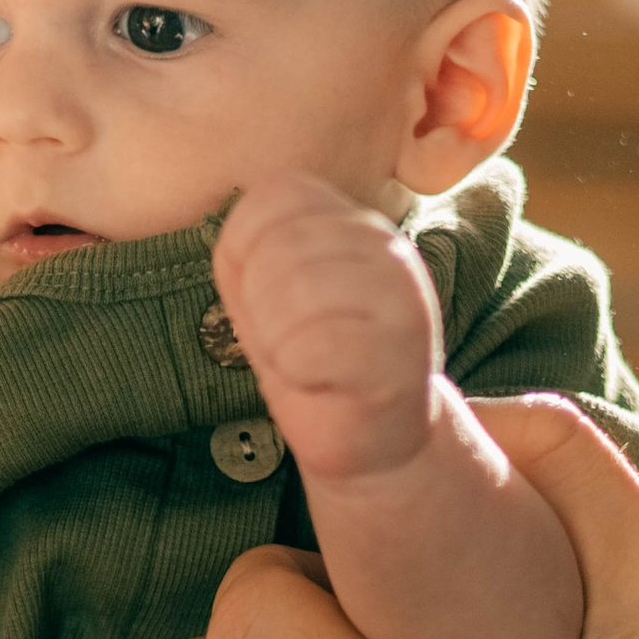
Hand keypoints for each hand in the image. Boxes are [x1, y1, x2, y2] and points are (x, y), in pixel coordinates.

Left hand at [212, 174, 440, 480]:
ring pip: (296, 291)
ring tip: (307, 364)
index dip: (247, 256)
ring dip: (279, 344)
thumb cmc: (315, 364)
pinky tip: (325, 383)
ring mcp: (401, 292)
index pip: (270, 197)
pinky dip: (300, 372)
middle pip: (278, 247)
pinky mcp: (402, 349)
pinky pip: (316, 347)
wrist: (373, 441)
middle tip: (290, 344)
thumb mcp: (265, 296)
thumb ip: (246, 248)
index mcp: (348, 220)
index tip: (270, 304)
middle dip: (260, 309)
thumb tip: (235, 233)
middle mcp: (384, 243)